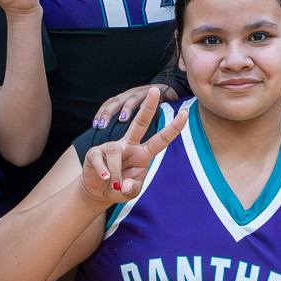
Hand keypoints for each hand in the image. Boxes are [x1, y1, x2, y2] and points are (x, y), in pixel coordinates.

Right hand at [77, 88, 189, 209]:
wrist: (98, 191)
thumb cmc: (120, 188)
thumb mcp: (131, 192)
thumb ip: (132, 189)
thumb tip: (125, 184)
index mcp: (143, 154)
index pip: (161, 139)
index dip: (173, 128)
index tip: (184, 113)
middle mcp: (129, 146)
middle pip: (141, 123)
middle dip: (148, 106)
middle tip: (155, 89)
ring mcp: (112, 147)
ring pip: (116, 153)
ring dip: (116, 173)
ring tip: (116, 185)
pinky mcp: (96, 152)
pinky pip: (100, 160)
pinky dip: (103, 172)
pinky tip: (103, 177)